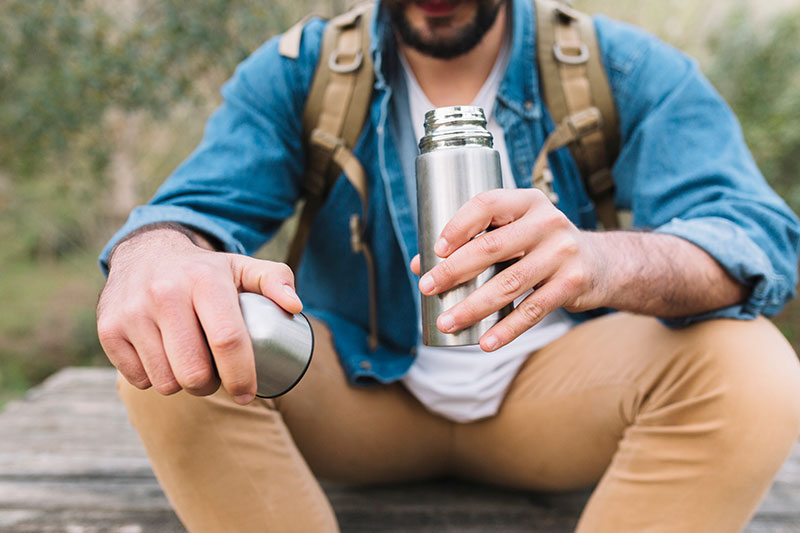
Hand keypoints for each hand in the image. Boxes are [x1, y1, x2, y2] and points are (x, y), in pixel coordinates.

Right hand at [96, 228, 301, 403]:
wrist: (146, 252)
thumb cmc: (205, 271)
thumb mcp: (242, 267)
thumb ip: (275, 281)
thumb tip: (295, 307)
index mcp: (204, 280)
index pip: (228, 340)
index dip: (241, 376)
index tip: (247, 393)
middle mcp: (164, 294)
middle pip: (195, 372)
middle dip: (212, 386)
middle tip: (217, 376)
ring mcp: (132, 312)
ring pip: (166, 382)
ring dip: (183, 384)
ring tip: (191, 363)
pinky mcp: (108, 329)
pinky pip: (138, 380)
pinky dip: (154, 378)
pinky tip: (163, 357)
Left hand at [410, 188, 607, 351]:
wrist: (601, 263)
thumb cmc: (540, 246)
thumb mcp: (515, 232)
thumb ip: (474, 242)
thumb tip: (420, 265)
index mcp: (527, 202)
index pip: (487, 204)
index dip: (458, 225)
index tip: (435, 250)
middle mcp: (547, 222)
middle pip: (492, 247)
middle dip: (454, 270)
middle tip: (427, 288)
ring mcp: (562, 253)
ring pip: (509, 283)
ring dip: (473, 306)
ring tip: (447, 321)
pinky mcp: (572, 284)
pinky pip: (532, 310)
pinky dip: (506, 329)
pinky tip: (485, 342)